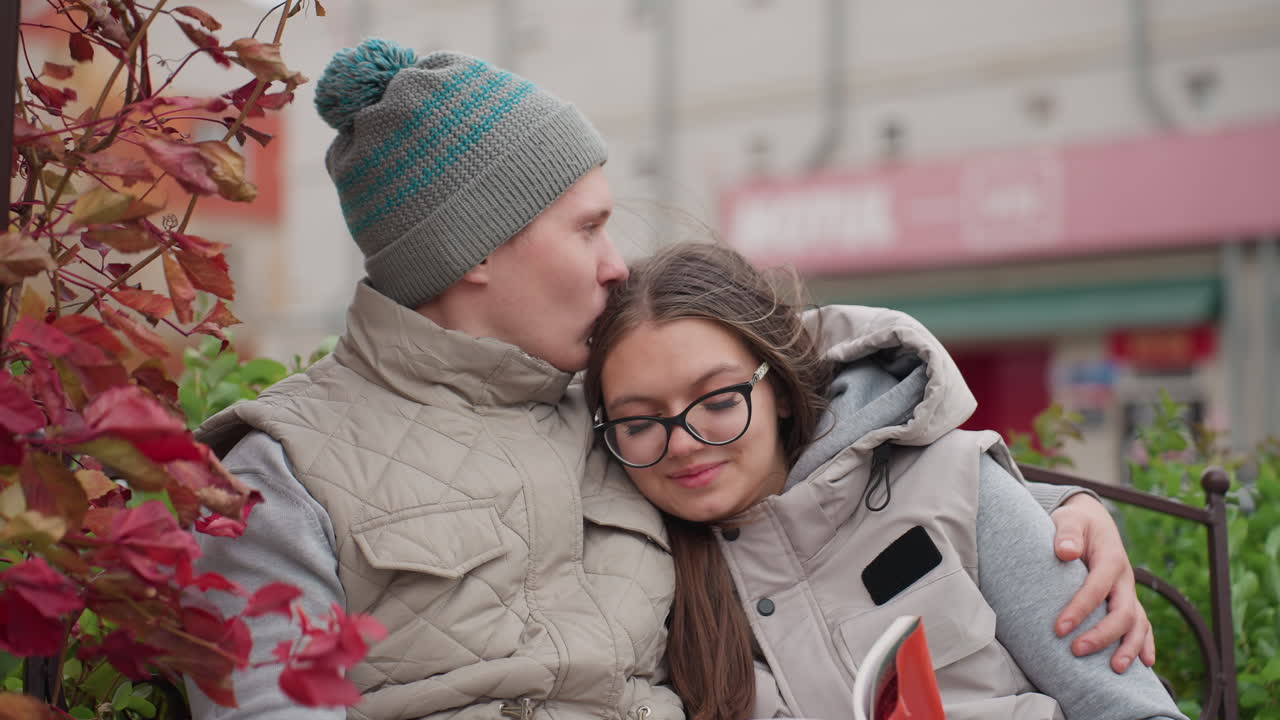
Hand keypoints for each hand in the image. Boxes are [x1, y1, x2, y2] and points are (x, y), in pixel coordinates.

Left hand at [1049, 493, 1155, 672]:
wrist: (1092, 520)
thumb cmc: (1075, 522)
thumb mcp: (1068, 520)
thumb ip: (1067, 534)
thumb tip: (1065, 551)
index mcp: (1110, 558)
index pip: (1097, 588)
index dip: (1080, 609)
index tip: (1059, 629)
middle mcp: (1125, 578)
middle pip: (1122, 612)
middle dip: (1102, 635)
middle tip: (1076, 651)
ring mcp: (1128, 591)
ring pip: (1137, 623)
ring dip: (1128, 647)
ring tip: (1115, 670)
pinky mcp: (1127, 600)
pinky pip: (1142, 624)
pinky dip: (1145, 643)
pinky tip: (1145, 664)